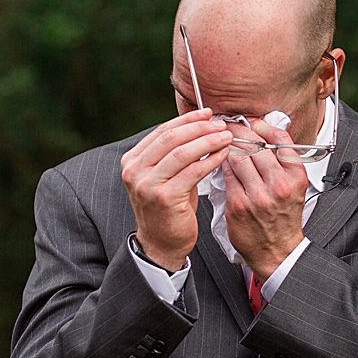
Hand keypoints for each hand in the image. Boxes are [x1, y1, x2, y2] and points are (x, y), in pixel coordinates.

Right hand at [121, 109, 234, 271]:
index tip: (207, 113)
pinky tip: (222, 155)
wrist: (162, 243)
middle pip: (171, 138)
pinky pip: (192, 172)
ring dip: (207, 141)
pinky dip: (210, 160)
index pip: (162, 131)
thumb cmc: (169, 208)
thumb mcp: (165, 176)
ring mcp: (147, 184)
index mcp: (132, 161)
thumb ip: (174, 153)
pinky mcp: (164, 197)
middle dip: (199, 128)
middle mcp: (134, 171)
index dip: (187, 120)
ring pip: (182, 152)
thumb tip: (200, 124)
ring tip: (225, 137)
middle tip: (220, 124)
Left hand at [220, 119, 308, 280]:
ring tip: (220, 139)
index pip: (280, 139)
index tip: (253, 122)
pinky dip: (222, 164)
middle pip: (255, 145)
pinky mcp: (239, 205)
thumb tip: (264, 133)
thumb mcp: (295, 186)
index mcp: (295, 176)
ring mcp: (258, 196)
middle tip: (229, 124)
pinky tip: (219, 159)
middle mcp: (279, 185)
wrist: (278, 251)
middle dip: (239, 130)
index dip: (263, 126)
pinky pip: (227, 175)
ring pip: (238, 158)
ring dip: (227, 145)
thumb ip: (283, 161)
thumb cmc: (284, 218)